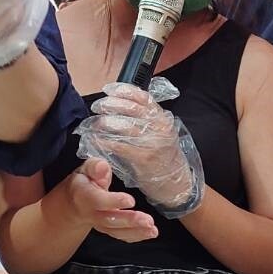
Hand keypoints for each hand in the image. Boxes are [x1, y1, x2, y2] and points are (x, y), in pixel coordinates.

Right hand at [60, 158, 157, 242]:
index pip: (98, 200)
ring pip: (117, 231)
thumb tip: (103, 167)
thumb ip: (94, 167)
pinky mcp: (109, 230)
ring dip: (136, 232)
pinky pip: (121, 235)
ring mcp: (100, 224)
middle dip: (129, 221)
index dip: (113, 201)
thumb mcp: (85, 169)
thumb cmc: (83, 181)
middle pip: (110, 220)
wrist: (73, 203)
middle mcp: (92, 213)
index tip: (130, 200)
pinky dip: (136, 236)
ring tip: (153, 230)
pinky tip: (150, 233)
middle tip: (148, 220)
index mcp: (84, 195)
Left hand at [76, 83, 202, 214]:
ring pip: (125, 126)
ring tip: (95, 122)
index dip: (124, 91)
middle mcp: (159, 127)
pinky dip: (106, 142)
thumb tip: (120, 108)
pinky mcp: (144, 158)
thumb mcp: (161, 133)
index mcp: (162, 118)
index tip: (109, 90)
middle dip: (110, 105)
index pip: (143, 97)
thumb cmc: (165, 158)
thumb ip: (146, 120)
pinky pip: (120, 146)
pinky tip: (96, 140)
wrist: (177, 184)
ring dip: (106, 122)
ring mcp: (152, 142)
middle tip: (97, 106)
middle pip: (131, 108)